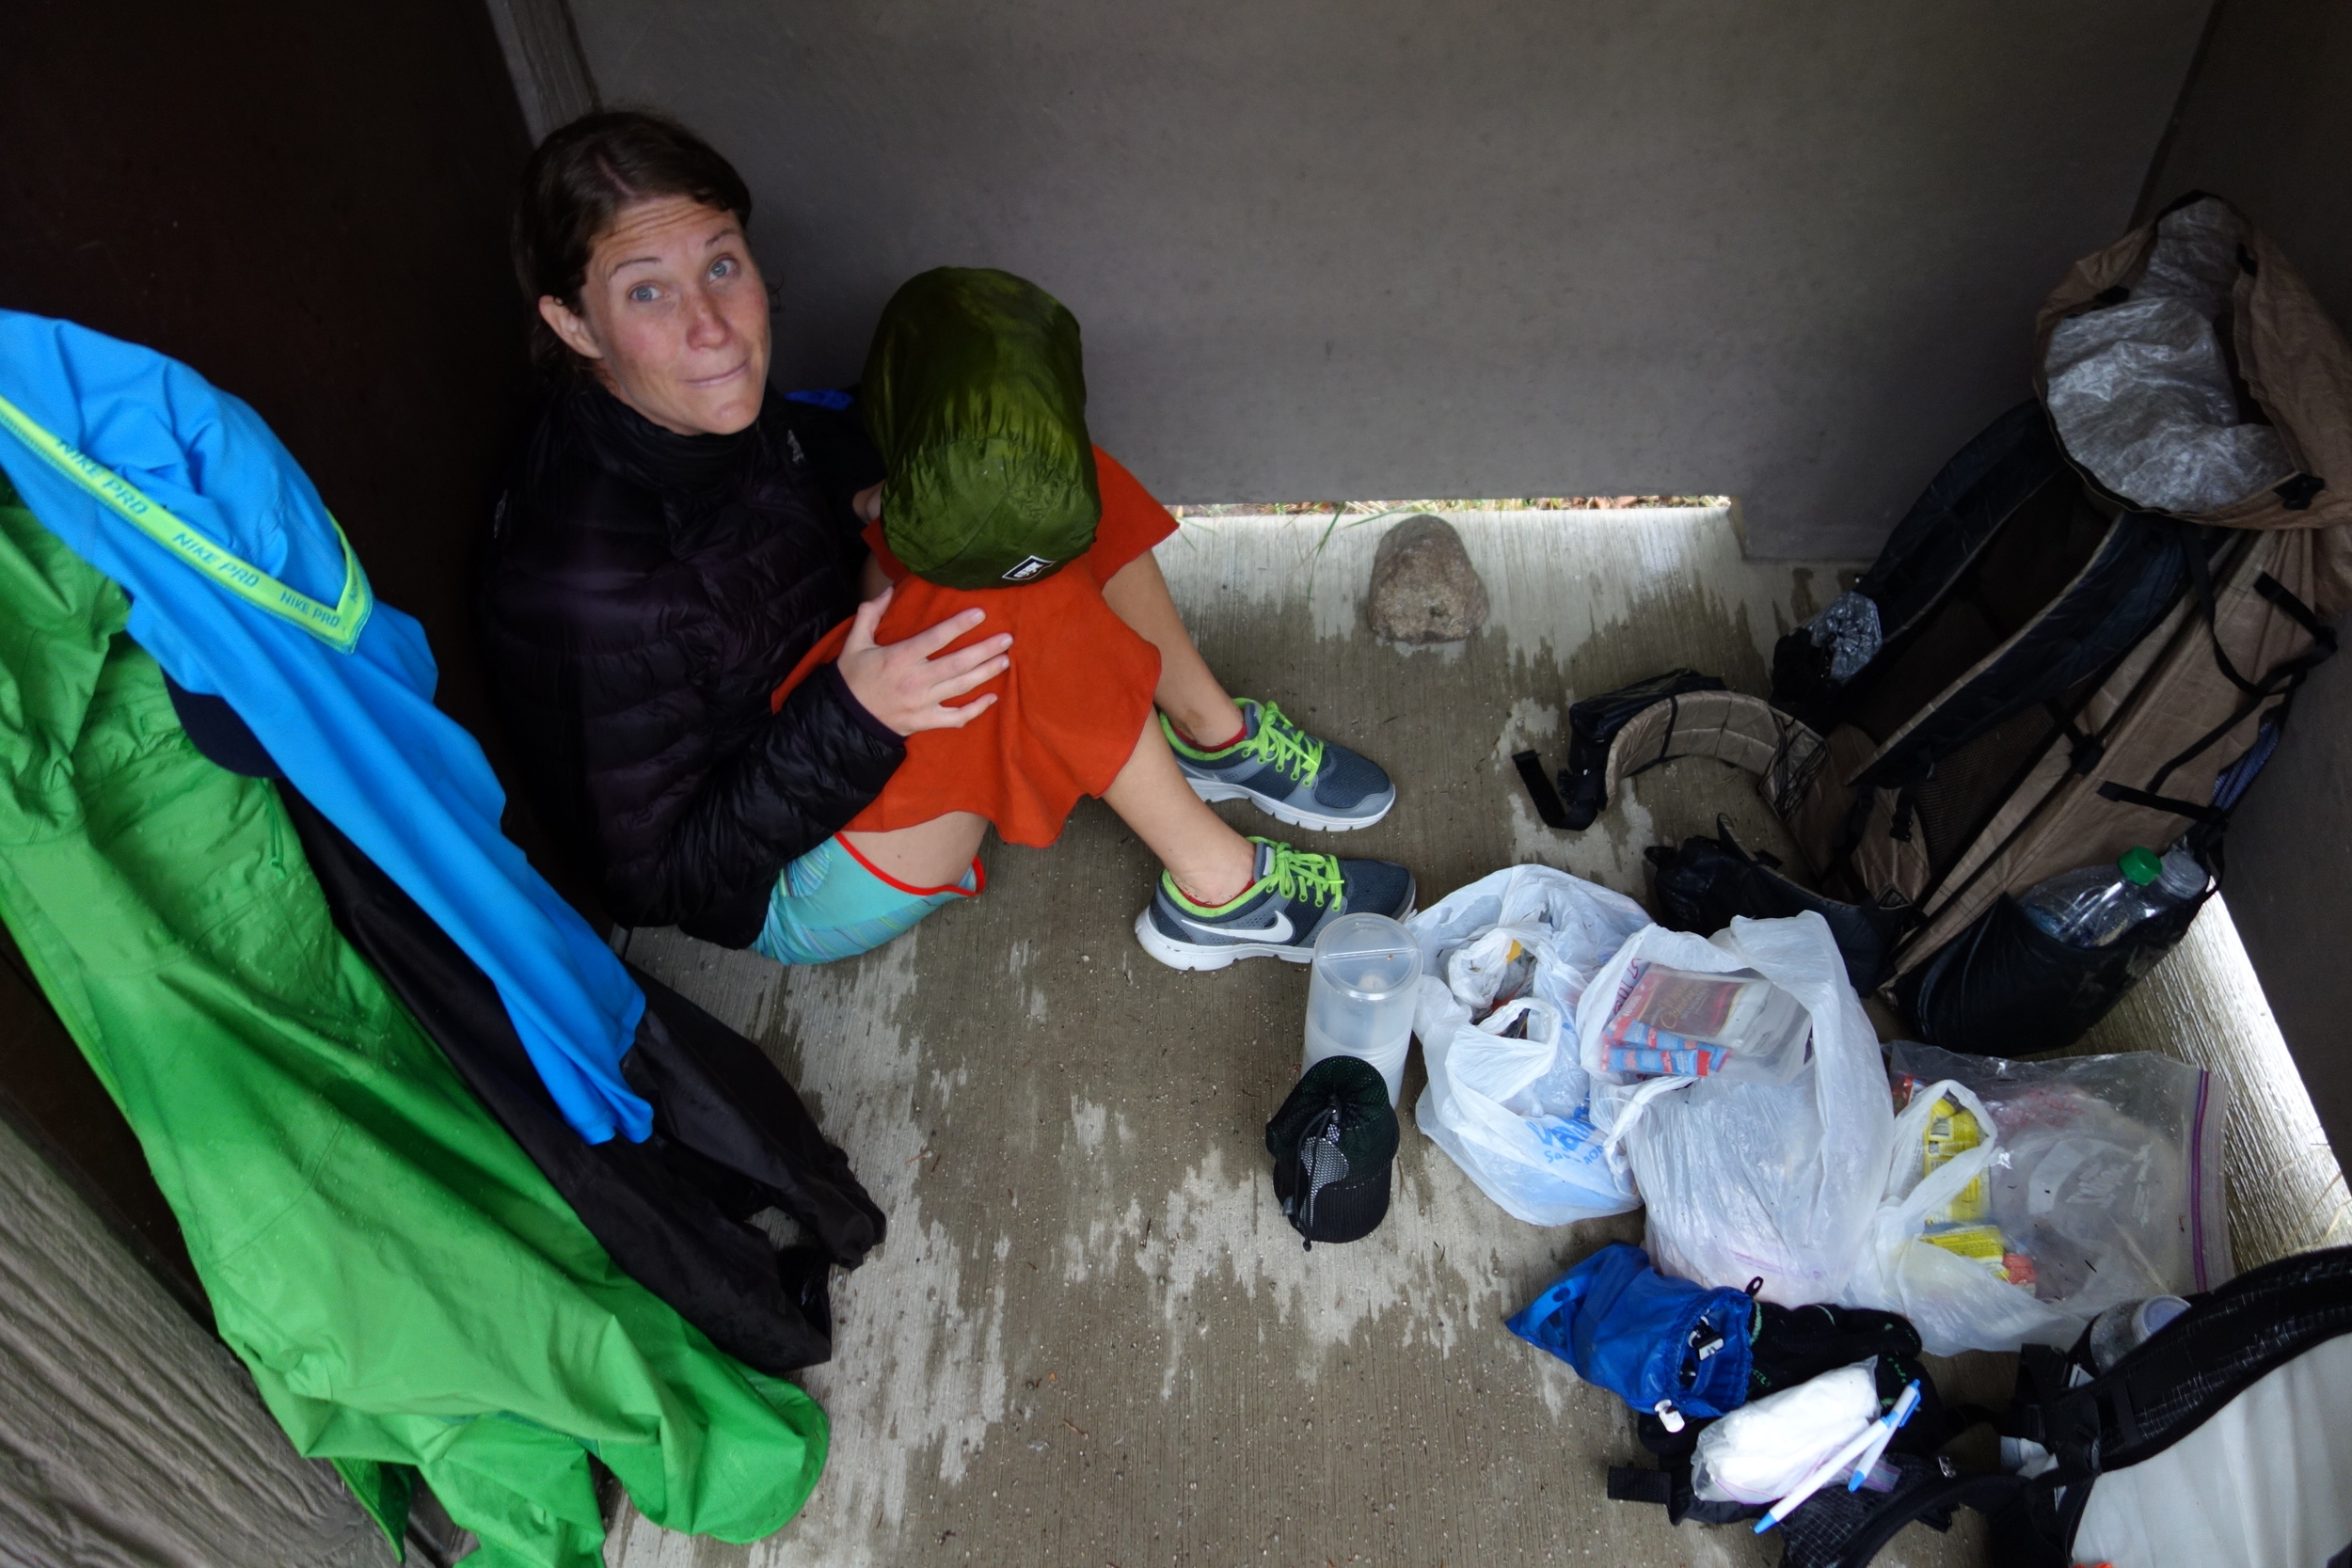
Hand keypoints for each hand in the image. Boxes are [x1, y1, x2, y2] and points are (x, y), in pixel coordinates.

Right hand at [834, 586, 1010, 735]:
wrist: (846, 718)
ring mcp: (922, 703)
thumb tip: (889, 590)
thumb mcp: (854, 642)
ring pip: (961, 687)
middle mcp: (914, 680)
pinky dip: (976, 710)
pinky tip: (992, 698)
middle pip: (957, 663)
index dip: (959, 625)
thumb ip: (870, 613)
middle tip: (1007, 639)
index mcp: (898, 658)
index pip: (934, 638)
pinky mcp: (925, 721)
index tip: (980, 614)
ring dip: (986, 673)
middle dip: (985, 650)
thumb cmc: (852, 677)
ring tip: (1005, 660)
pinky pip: (956, 718)